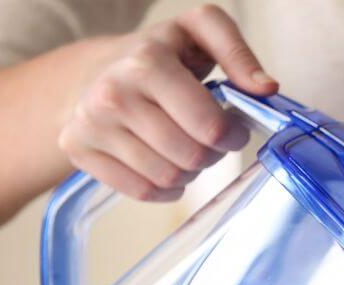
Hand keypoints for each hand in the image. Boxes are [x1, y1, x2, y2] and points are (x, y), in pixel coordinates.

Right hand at [58, 4, 277, 201]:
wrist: (94, 70)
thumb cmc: (159, 55)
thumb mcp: (199, 33)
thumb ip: (237, 53)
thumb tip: (266, 88)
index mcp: (147, 61)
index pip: (208, 126)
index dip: (232, 136)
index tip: (233, 131)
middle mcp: (113, 92)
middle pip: (190, 157)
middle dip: (211, 155)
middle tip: (208, 142)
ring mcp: (90, 122)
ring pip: (167, 178)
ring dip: (188, 173)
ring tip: (184, 150)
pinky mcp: (77, 148)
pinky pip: (141, 192)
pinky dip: (164, 188)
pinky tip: (164, 166)